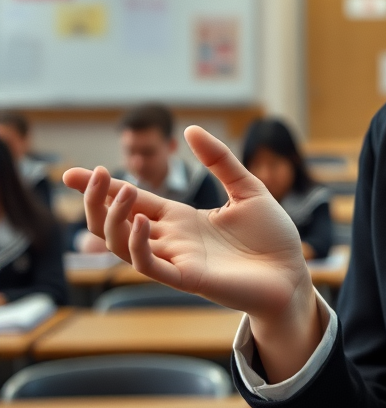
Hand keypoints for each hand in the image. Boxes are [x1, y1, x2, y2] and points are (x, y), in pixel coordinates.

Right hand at [64, 126, 321, 381]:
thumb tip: (190, 128)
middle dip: (95, 200)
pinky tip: (143, 219)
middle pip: (113, 222)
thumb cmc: (272, 237)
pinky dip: (137, 244)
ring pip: (120, 244)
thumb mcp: (247, 188)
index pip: (130, 200)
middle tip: (93, 175)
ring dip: (112, 218)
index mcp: (181, 219)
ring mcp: (176, 259)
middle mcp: (171, 239)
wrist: (293, 274)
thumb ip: (220, 160)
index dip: (100, 188)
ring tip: (122, 191)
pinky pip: (149, 265)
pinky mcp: (187, 278)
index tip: (71, 172)